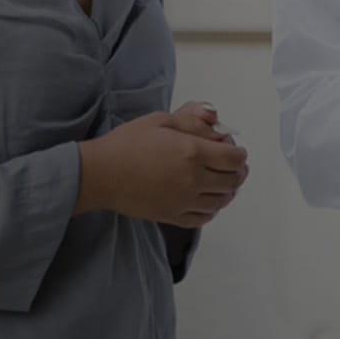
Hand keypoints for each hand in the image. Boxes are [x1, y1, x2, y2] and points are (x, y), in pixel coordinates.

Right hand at [76, 103, 248, 225]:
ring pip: (221, 201)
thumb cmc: (125, 144)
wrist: (100, 173)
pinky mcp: (172, 215)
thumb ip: (192, 120)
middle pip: (233, 180)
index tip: (234, 149)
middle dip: (238, 170)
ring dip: (228, 190)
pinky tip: (207, 200)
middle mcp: (192, 179)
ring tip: (221, 181)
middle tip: (232, 164)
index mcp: (191, 152)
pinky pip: (203, 217)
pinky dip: (212, 209)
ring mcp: (183, 201)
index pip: (234, 158)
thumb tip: (216, 122)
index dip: (239, 152)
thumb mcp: (160, 120)